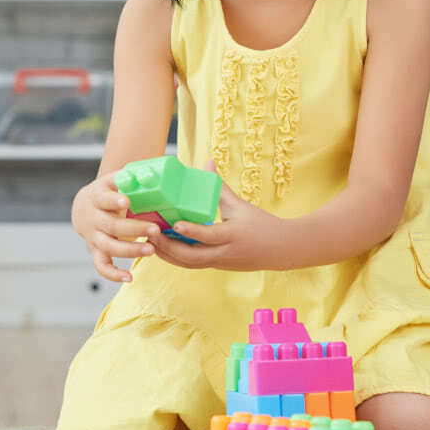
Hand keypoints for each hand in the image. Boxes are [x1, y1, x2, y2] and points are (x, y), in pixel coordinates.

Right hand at [71, 171, 160, 282]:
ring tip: (151, 250)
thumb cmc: (105, 192)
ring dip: (130, 250)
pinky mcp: (96, 251)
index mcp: (96, 198)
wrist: (83, 207)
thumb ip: (127, 177)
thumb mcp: (112, 180)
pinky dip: (113, 274)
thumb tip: (148, 175)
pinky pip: (102, 266)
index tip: (126, 201)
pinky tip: (129, 277)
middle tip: (154, 229)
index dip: (113, 201)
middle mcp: (93, 219)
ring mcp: (94, 237)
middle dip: (134, 229)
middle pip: (111, 226)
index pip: (103, 199)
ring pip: (109, 247)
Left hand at [146, 160, 291, 270]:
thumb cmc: (261, 224)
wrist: (281, 250)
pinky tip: (161, 248)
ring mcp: (220, 263)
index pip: (210, 235)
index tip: (175, 224)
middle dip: (169, 248)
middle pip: (193, 257)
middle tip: (150, 234)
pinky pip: (192, 264)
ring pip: (189, 264)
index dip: (192, 231)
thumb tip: (208, 162)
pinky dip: (175, 258)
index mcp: (233, 235)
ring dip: (168, 254)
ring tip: (148, 241)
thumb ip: (220, 187)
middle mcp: (224, 253)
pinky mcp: (216, 267)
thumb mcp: (241, 205)